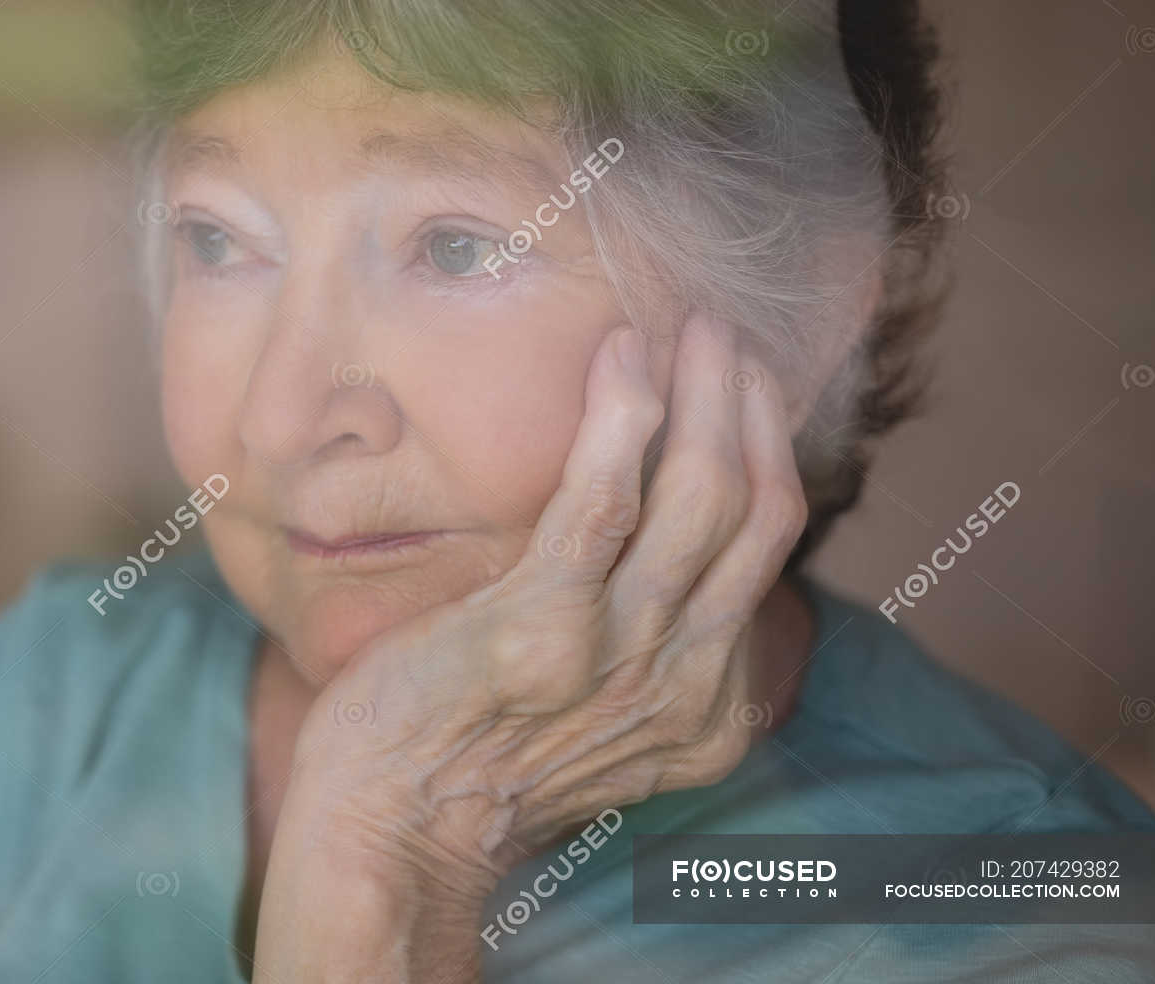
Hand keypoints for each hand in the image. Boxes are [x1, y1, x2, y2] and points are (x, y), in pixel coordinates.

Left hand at [252, 313, 808, 980]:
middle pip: (755, 511)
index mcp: (708, 708)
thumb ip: (640, 651)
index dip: (763, 450)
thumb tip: (648, 549)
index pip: (766, 551)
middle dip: (749, 407)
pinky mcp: (543, 629)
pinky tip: (620, 355)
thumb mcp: (593, 721)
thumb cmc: (470, 757)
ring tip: (686, 325)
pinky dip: (623, 416)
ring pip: (704, 494)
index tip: (736, 386)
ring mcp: (621, 658)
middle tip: (722, 333)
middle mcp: (687, 684)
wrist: (388, 830)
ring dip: (704, 393)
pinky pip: (606, 499)